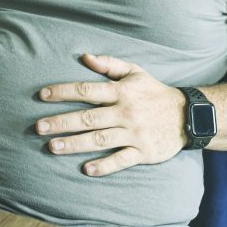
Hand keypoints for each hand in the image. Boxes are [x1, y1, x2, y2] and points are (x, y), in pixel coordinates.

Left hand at [34, 53, 185, 174]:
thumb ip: (109, 64)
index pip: (87, 90)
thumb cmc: (154, 92)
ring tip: (52, 148)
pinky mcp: (143, 152)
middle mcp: (126, 112)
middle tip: (38, 128)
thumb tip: (84, 57)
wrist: (188, 115)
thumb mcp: (135, 72)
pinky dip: (104, 165)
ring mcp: (134, 133)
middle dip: (61, 122)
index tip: (42, 95)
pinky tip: (86, 169)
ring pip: (100, 139)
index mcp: (122, 91)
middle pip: (88, 118)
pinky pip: (121, 160)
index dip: (63, 92)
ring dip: (75, 144)